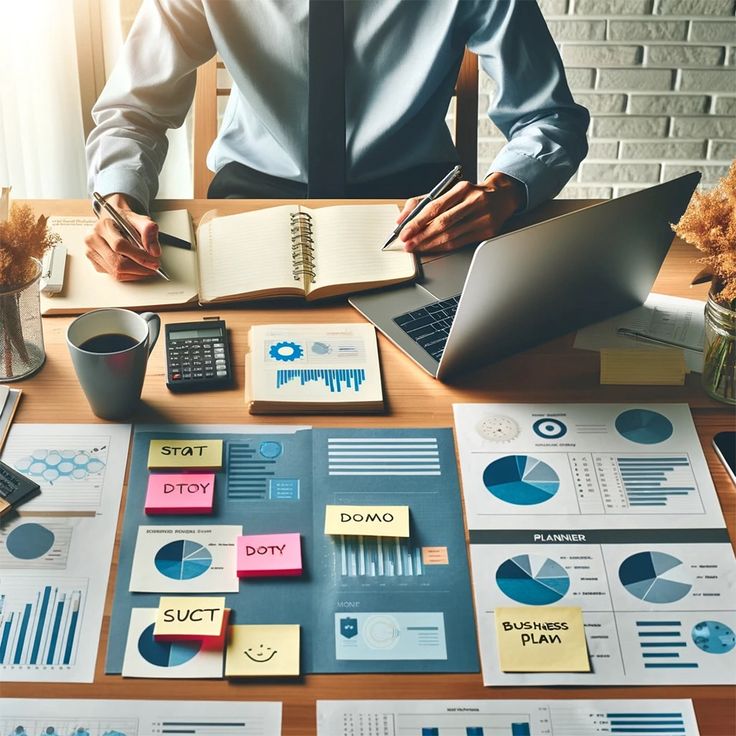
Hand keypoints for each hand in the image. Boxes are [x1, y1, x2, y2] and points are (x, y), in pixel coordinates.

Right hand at [84, 193, 160, 280]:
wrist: (113, 220)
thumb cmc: (124, 220)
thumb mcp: (139, 219)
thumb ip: (148, 230)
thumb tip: (154, 251)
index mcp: (103, 226)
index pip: (120, 246)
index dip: (139, 256)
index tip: (154, 260)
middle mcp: (93, 239)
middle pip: (117, 263)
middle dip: (140, 268)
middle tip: (153, 267)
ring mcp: (91, 252)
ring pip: (116, 272)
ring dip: (136, 273)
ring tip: (147, 268)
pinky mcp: (94, 262)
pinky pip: (114, 275)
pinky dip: (129, 275)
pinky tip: (137, 268)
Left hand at [397, 172, 524, 253]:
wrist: (502, 197)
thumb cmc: (470, 195)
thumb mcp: (448, 192)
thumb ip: (421, 202)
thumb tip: (401, 219)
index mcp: (462, 188)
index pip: (435, 206)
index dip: (417, 222)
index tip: (404, 232)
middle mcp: (474, 201)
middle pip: (442, 223)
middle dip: (421, 236)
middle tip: (408, 244)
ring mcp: (483, 217)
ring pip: (451, 235)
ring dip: (430, 244)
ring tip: (416, 248)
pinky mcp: (488, 231)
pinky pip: (460, 242)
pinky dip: (443, 247)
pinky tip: (432, 248)